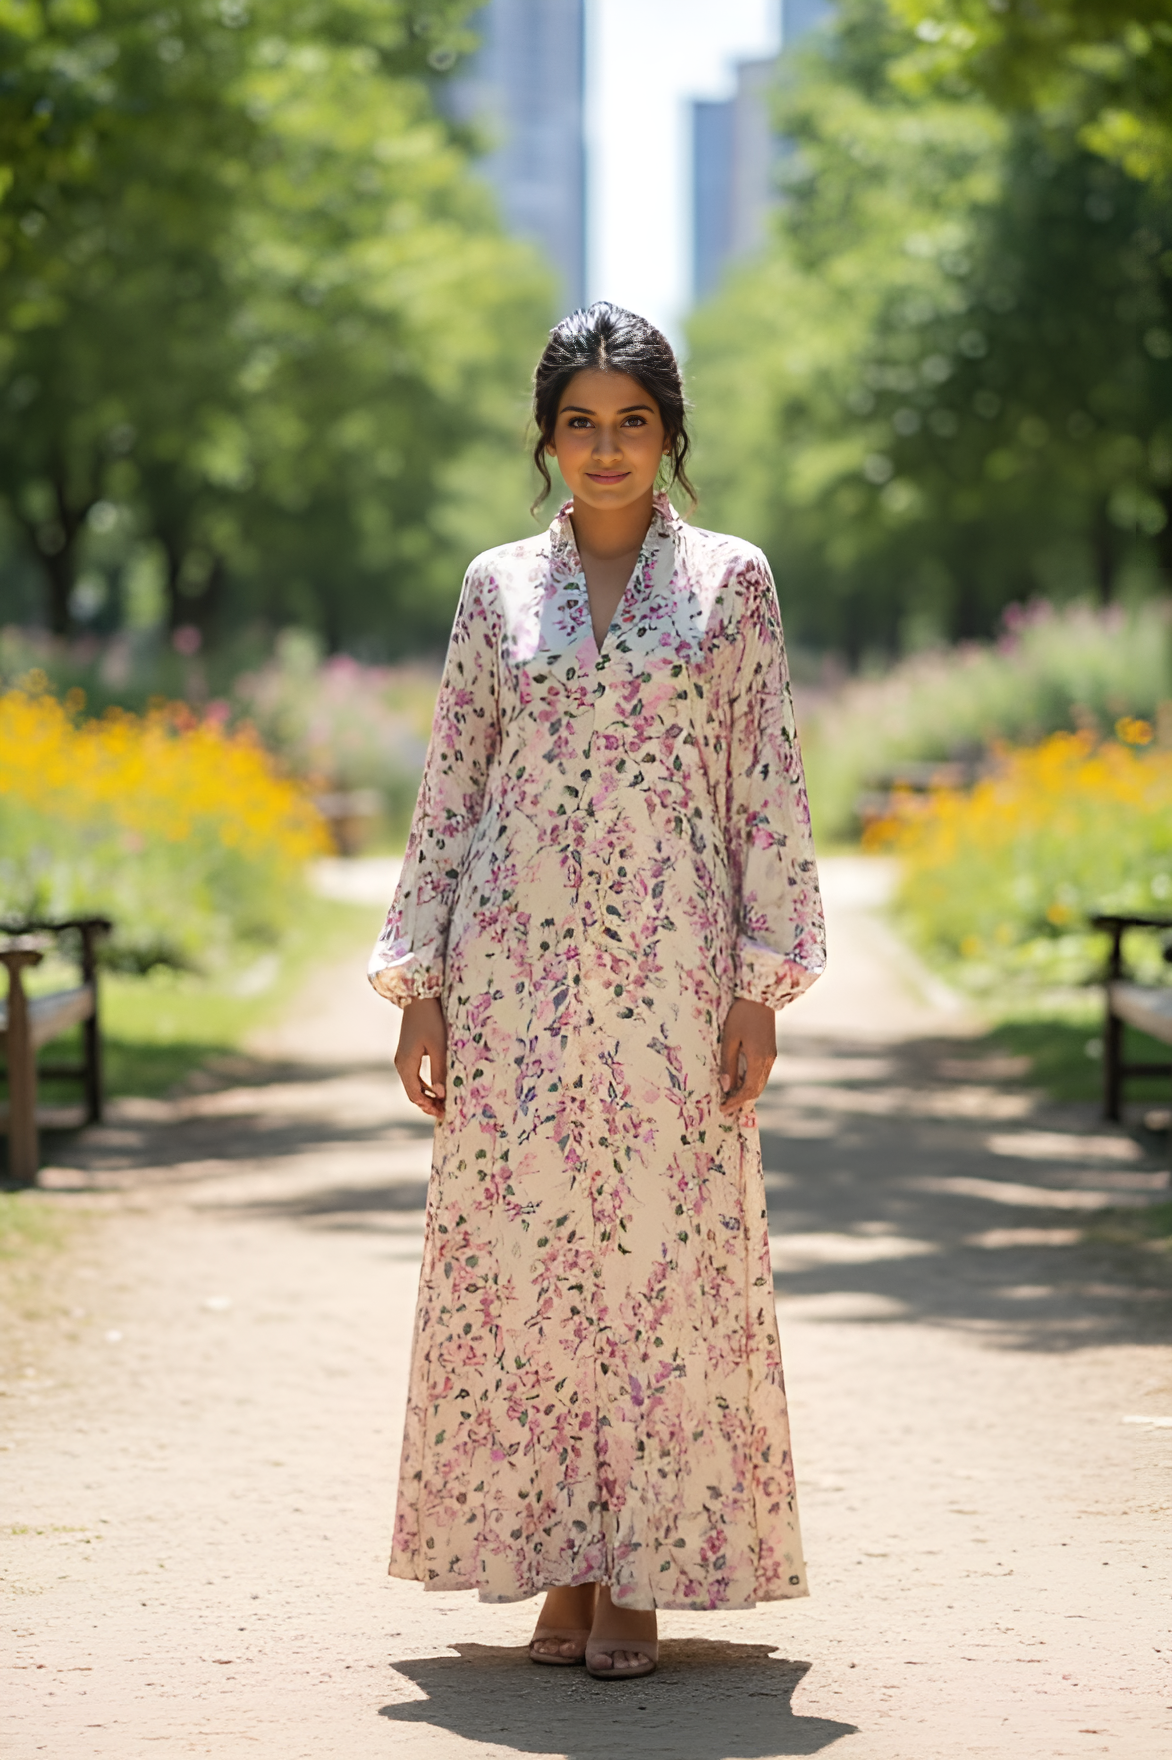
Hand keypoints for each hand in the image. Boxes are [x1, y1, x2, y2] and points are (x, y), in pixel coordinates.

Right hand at [394, 997, 447, 1119]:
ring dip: (426, 1094)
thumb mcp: (439, 1047)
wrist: (419, 999)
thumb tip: (440, 1094)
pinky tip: (436, 1087)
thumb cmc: (431, 1021)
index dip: (428, 1107)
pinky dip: (424, 1084)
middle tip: (444, 1110)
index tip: (443, 1113)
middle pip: (412, 1092)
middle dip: (427, 1103)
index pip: (415, 1095)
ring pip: (413, 1084)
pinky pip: (413, 1075)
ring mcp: (402, 1058)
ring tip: (442, 1101)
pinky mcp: (407, 1053)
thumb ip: (439, 1071)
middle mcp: (401, 1064)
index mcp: (406, 1065)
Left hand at [719, 997, 775, 1114]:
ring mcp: (772, 1056)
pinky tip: (739, 1081)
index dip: (736, 1102)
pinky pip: (762, 1073)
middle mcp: (768, 1060)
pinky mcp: (771, 1050)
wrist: (760, 996)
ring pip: (760, 1082)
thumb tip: (726, 1087)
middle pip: (757, 1089)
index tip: (723, 1108)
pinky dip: (751, 1081)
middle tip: (725, 1106)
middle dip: (741, 1100)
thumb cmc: (741, 1014)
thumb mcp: (729, 1038)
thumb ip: (727, 1064)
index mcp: (759, 1059)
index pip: (749, 1090)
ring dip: (746, 1092)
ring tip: (730, 1097)